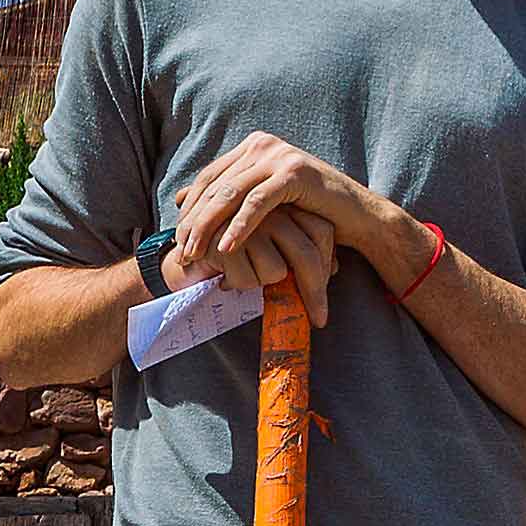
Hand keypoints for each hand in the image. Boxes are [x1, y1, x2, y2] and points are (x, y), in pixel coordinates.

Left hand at [170, 133, 408, 303]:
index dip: (189, 210)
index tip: (177, 240)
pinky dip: (239, 227)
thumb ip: (226, 195)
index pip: (208, 177)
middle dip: (194, 222)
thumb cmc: (309, 213)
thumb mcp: (261, 202)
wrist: (356, 216)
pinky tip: (226, 248)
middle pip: (214, 185)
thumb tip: (180, 197)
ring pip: (230, 193)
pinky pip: (257, 202)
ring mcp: (278, 155)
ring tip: (197, 255)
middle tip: (182, 253)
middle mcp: (262, 145)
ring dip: (209, 227)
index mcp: (252, 147)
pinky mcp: (293, 172)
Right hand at [174, 204, 345, 325]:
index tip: (327, 294)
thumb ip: (302, 253)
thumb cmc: (238, 257)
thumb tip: (338, 268)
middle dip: (314, 292)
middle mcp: (268, 208)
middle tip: (319, 320)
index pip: (322, 232)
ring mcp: (245, 221)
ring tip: (245, 276)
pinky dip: (241, 286)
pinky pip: (250, 279)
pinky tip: (225, 277)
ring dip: (262, 285)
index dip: (328, 265)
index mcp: (285, 205)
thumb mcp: (274, 252)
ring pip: (277, 271)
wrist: (187, 256)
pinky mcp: (222, 238)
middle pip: (306, 254)